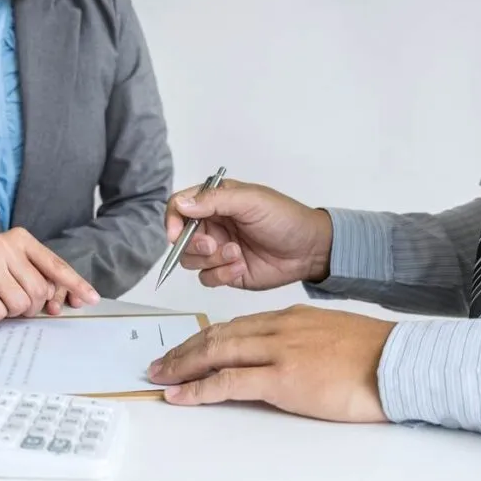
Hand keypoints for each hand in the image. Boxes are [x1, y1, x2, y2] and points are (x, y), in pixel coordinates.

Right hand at [0, 228, 99, 321]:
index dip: (75, 284)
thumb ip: (43, 280)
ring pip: (20, 304)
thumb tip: (71, 302)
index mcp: (21, 239)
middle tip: (18, 302)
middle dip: (32, 305)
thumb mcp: (17, 267)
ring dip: (13, 311)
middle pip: (39, 290)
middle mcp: (4, 245)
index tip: (92, 299)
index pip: (55, 265)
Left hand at [147, 305, 395, 422]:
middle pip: (218, 335)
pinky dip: (198, 389)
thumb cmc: (377, 358)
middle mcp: (279, 328)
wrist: (400, 364)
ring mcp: (278, 352)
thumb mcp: (334, 341)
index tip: (190, 349)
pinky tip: (179, 396)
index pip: (238, 325)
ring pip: (215, 353)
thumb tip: (289, 364)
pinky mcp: (281, 379)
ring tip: (160, 377)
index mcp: (292, 319)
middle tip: (160, 362)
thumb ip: (305, 346)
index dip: (208, 338)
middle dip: (184, 350)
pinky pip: (227, 382)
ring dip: (182, 366)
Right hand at [165, 180, 333, 289]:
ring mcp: (217, 250)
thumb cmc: (285, 218)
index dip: (172, 220)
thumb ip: (213, 201)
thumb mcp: (250, 201)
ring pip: (190, 261)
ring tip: (237, 255)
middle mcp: (212, 225)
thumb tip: (181, 205)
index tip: (175, 234)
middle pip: (180, 238)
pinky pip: (206, 278)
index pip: (179, 207)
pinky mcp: (225, 272)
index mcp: (215, 202)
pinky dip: (221, 275)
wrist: (309, 250)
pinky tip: (241, 266)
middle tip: (215, 246)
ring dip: (211, 260)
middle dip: (194, 245)